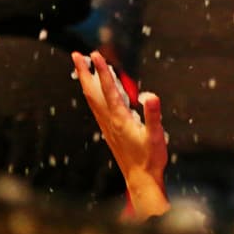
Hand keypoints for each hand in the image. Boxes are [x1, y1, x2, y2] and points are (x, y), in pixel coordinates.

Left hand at [72, 51, 169, 217]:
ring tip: (84, 68)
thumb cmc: (150, 158)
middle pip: (93, 92)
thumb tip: (149, 95)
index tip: (95, 54)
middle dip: (85, 72)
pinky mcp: (111, 130)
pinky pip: (98, 107)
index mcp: (120, 118)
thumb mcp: (156, 135)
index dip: (103, 71)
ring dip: (87, 82)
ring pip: (93, 99)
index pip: (109, 89)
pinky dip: (94, 94)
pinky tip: (97, 93)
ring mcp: (108, 126)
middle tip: (77, 55)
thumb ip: (153, 114)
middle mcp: (110, 120)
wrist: (141, 178)